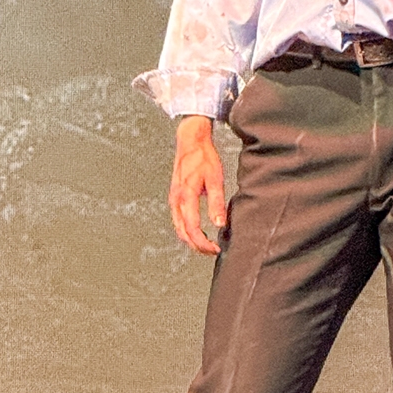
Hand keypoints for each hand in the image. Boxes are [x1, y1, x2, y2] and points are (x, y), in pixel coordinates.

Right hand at [169, 116, 227, 255]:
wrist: (190, 141)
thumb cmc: (204, 157)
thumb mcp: (215, 178)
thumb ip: (216, 202)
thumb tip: (219, 224)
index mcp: (186, 196)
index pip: (193, 229)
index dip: (203, 243)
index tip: (215, 249)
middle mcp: (176, 200)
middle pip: (183, 233)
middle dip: (197, 246)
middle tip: (212, 251)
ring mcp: (173, 199)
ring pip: (178, 228)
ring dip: (191, 240)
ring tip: (206, 244)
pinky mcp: (174, 196)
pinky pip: (177, 219)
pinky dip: (186, 230)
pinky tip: (197, 231)